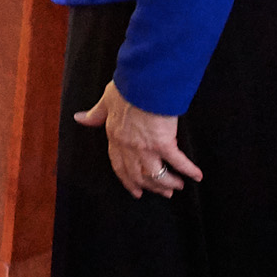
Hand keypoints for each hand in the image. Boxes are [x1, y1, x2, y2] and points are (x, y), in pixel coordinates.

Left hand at [72, 80, 201, 198]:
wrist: (143, 82)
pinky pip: (178, 162)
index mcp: (115, 137)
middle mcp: (129, 147)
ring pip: (156, 175)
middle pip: (139, 175)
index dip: (128, 180)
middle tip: (162, 194)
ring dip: (167, 184)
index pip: (119, 165)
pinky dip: (189, 170)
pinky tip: (197, 176)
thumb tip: (79, 118)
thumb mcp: (106, 101)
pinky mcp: (164, 143)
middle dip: (151, 187)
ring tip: (177, 187)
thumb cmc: (126, 88)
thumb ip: (95, 114)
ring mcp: (146, 147)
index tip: (136, 190)